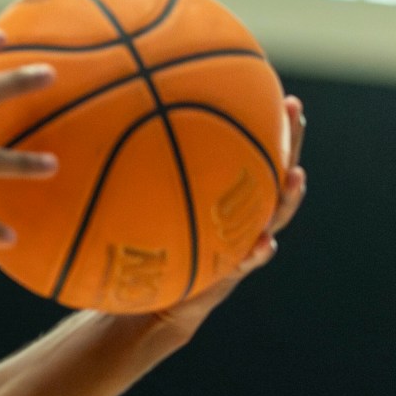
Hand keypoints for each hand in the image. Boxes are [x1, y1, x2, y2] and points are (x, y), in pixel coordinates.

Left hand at [133, 94, 307, 338]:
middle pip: (273, 171)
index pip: (251, 152)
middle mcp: (241, 214)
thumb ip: (127, 183)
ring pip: (274, 215)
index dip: (266, 122)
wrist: (151, 305)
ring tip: (297, 177)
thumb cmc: (143, 252)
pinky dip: (257, 253)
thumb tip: (98, 134)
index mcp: (224, 195)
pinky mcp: (230, 275)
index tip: (274, 89)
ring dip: (288, 196)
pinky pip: (247, 261)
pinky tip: (264, 244)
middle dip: (288, 141)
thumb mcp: (132, 215)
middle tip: (295, 110)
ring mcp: (242, 243)